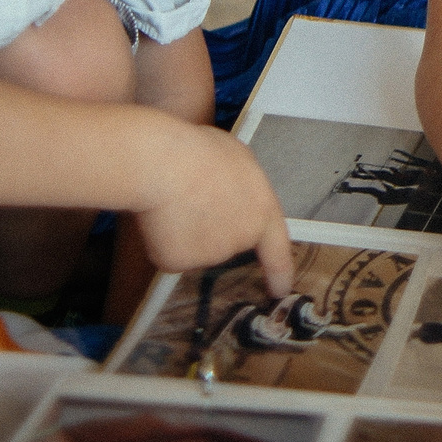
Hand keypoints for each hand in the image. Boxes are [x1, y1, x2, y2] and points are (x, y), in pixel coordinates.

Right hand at [135, 120, 293, 293]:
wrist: (164, 165)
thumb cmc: (200, 153)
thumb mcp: (239, 160)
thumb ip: (244, 188)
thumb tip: (233, 198)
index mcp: (262, 212)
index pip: (276, 250)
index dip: (280, 273)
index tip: (281, 289)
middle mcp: (240, 239)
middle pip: (226, 242)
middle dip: (213, 225)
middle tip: (195, 195)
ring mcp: (209, 254)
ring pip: (196, 248)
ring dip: (187, 230)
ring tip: (176, 198)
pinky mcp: (178, 262)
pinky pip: (170, 253)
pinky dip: (163, 239)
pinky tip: (160, 216)